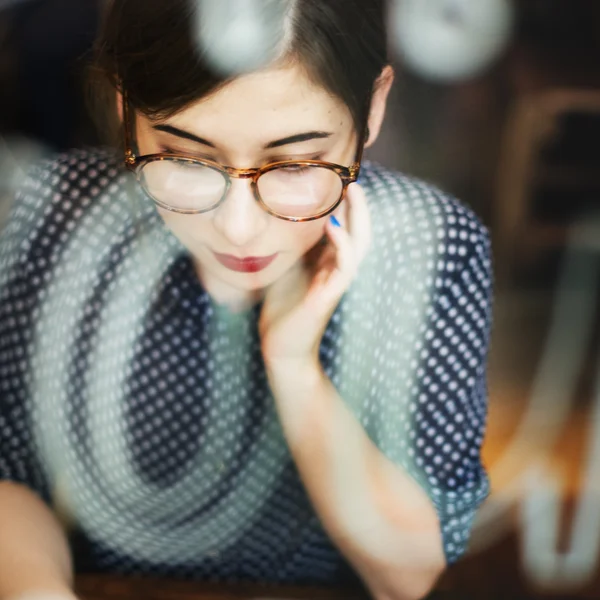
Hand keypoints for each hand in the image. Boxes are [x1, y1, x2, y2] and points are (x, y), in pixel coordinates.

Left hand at [259, 183, 371, 366]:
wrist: (281, 348)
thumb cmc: (282, 310)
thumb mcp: (284, 271)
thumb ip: (290, 249)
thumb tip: (277, 220)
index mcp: (326, 263)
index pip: (343, 227)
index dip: (344, 204)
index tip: (337, 177)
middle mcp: (335, 270)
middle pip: (358, 231)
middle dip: (358, 205)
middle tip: (353, 178)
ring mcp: (335, 282)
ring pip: (358, 245)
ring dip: (358, 218)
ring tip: (353, 191)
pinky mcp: (329, 295)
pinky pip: (343, 267)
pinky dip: (342, 244)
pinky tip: (334, 225)